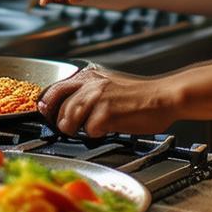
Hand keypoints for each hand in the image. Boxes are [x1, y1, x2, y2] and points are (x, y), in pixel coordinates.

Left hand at [38, 66, 177, 136]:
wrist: (165, 97)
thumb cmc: (141, 96)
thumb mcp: (109, 86)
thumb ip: (88, 93)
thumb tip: (68, 109)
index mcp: (89, 77)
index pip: (54, 90)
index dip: (47, 106)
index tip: (46, 114)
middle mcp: (90, 84)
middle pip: (59, 109)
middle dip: (64, 123)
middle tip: (75, 128)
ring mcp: (97, 98)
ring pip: (70, 120)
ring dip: (79, 129)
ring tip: (94, 128)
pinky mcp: (106, 113)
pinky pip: (90, 131)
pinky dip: (98, 134)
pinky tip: (110, 128)